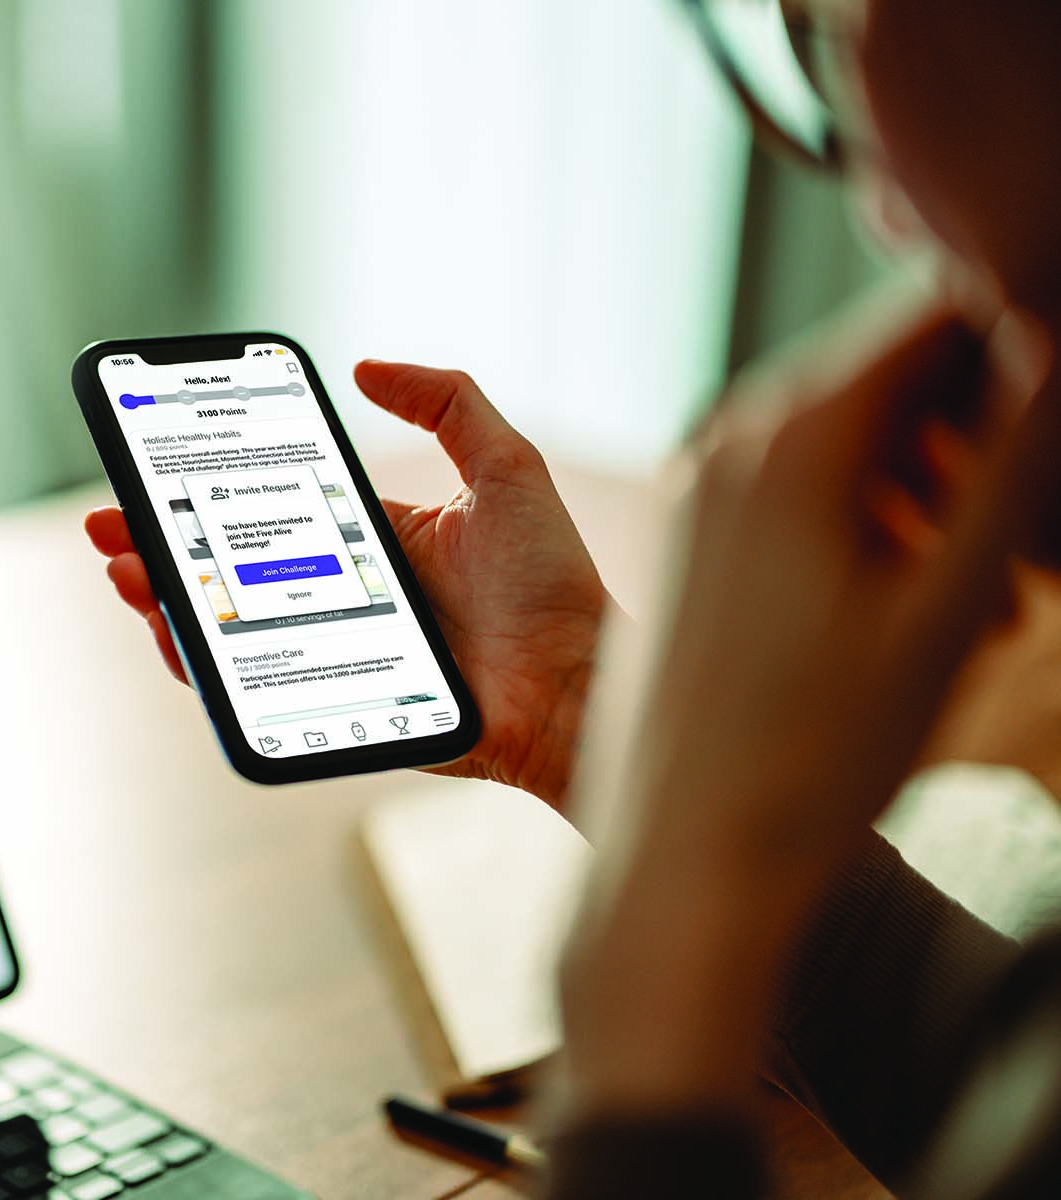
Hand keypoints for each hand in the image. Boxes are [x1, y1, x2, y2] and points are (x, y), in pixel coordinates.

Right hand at [85, 360, 611, 806]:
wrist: (578, 688)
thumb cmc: (554, 583)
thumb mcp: (506, 467)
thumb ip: (449, 402)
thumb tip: (367, 367)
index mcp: (371, 541)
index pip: (269, 513)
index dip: (209, 495)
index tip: (160, 471)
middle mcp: (340, 596)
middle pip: (229, 570)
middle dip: (160, 545)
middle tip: (112, 524)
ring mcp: (329, 653)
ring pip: (226, 629)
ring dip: (164, 600)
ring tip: (127, 572)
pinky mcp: (329, 706)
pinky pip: (250, 689)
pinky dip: (201, 666)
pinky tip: (174, 634)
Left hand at [556, 302, 1057, 1112]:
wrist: (683, 859)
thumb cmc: (818, 753)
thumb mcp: (947, 608)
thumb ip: (1010, 464)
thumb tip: (1043, 340)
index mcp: (796, 437)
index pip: (934, 312)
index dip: (1018, 339)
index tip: (1052, 432)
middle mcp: (730, 442)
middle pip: (891, 378)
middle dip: (982, 438)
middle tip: (1032, 556)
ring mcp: (697, 493)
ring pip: (848, 446)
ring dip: (936, 497)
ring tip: (992, 610)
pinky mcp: (688, 545)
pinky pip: (795, 497)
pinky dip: (870, 531)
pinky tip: (913, 622)